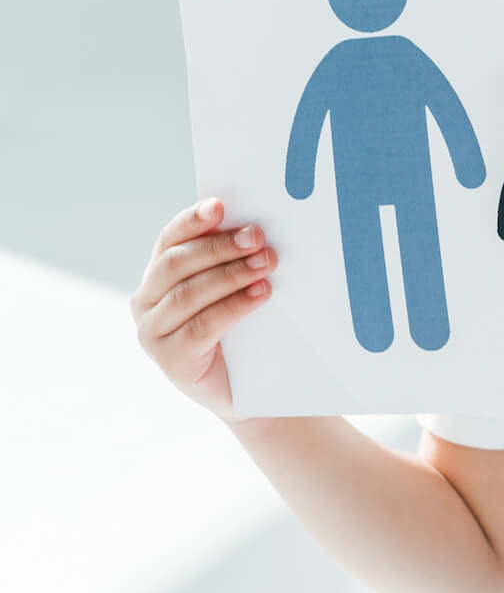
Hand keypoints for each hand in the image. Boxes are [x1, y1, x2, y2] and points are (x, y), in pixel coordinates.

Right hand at [130, 199, 279, 428]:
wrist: (248, 386)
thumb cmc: (243, 328)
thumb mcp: (234, 288)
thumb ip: (234, 259)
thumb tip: (258, 225)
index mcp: (159, 275)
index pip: (170, 239)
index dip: (193, 220)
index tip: (220, 206)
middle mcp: (146, 301)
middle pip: (177, 263)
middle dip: (220, 247)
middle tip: (258, 237)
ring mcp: (153, 332)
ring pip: (189, 294)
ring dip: (231, 274)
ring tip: (267, 264)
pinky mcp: (171, 360)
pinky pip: (203, 326)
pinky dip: (234, 306)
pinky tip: (261, 293)